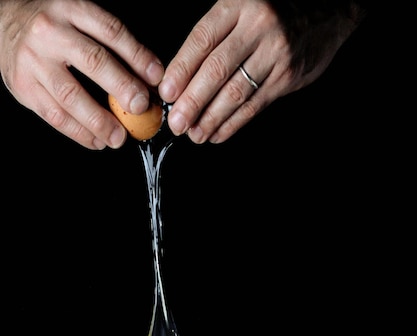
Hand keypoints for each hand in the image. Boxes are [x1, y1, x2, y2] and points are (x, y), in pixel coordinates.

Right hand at [0, 0, 163, 148]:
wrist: (3, 24)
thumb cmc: (52, 26)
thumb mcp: (79, 20)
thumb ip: (111, 45)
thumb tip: (148, 79)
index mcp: (71, 9)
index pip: (111, 32)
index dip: (137, 56)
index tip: (156, 78)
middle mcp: (51, 32)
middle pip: (93, 61)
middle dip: (121, 87)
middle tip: (140, 107)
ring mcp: (34, 61)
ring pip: (71, 95)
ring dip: (99, 121)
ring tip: (118, 137)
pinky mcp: (23, 87)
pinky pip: (55, 115)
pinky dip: (79, 132)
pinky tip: (96, 141)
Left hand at [158, 0, 364, 143]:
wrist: (328, 9)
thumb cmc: (274, 10)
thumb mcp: (243, 6)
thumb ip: (216, 36)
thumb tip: (180, 79)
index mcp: (238, 4)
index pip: (202, 40)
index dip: (181, 69)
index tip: (166, 93)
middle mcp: (258, 26)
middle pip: (217, 69)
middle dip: (192, 101)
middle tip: (177, 123)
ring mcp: (276, 53)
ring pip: (236, 92)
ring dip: (211, 118)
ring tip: (194, 134)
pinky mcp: (288, 76)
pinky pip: (255, 105)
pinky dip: (233, 123)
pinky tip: (217, 133)